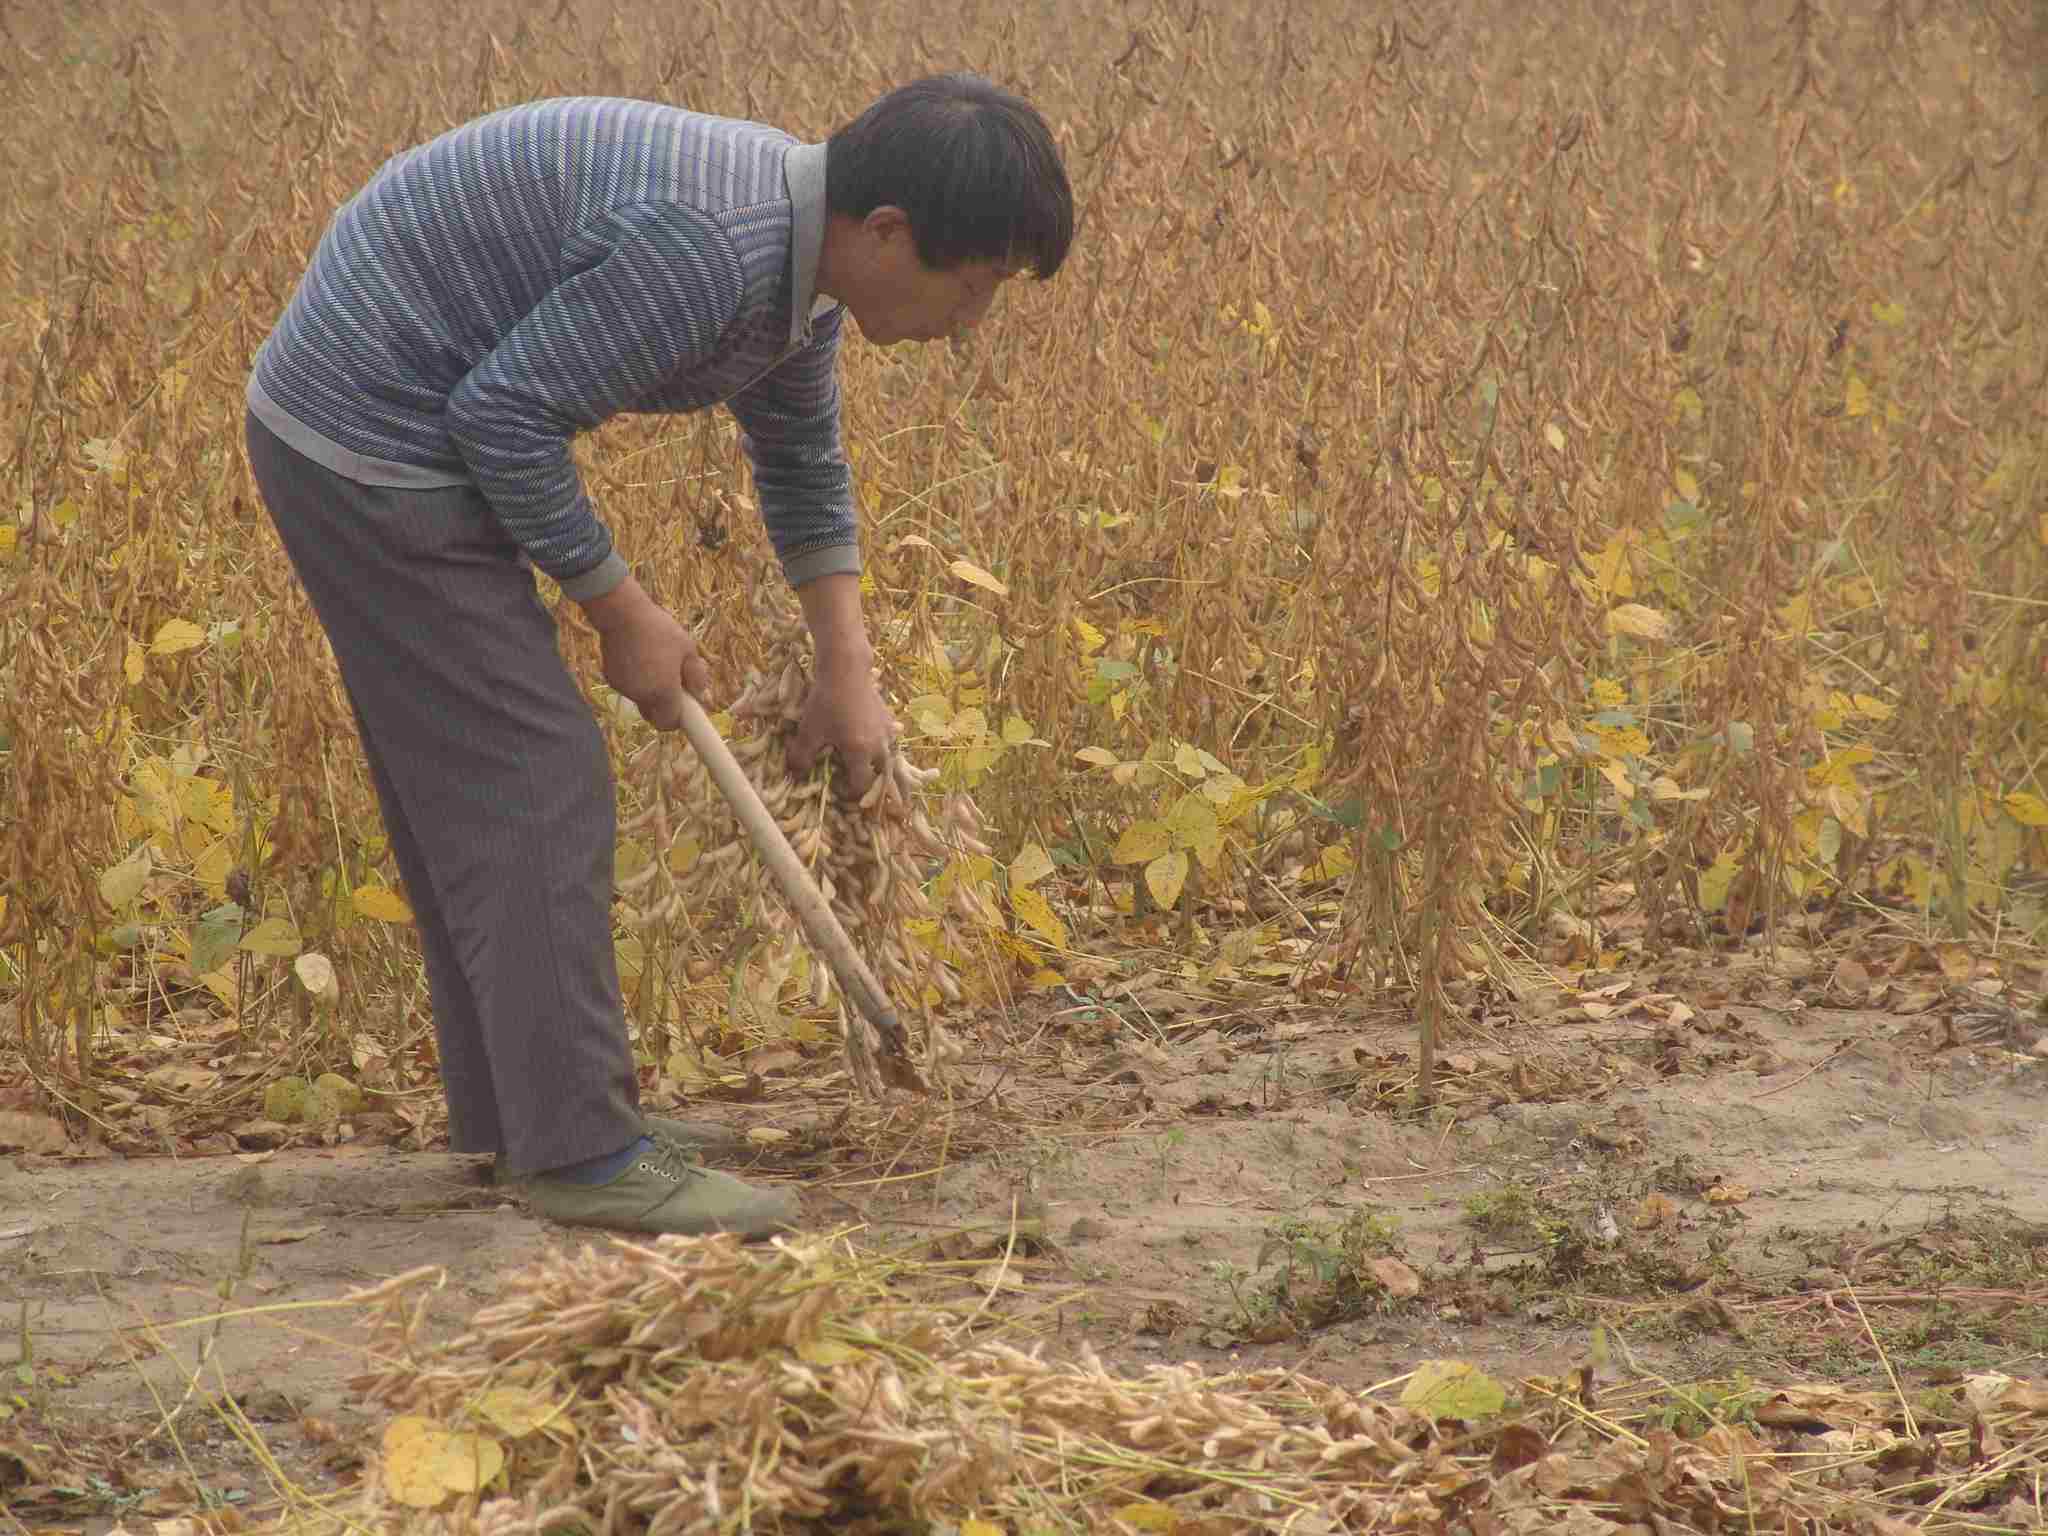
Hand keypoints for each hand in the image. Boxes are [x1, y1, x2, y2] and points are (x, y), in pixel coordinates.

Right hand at [580, 576, 711, 730]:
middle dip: (664, 706)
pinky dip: (636, 680)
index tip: (685, 709)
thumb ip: (697, 676)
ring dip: (650, 690)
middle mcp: (641, 696)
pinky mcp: (611, 678)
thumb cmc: (659, 630)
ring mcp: (624, 689)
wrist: (622, 614)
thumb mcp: (687, 649)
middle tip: (673, 685)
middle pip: (654, 715)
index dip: (678, 720)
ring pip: (641, 700)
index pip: (669, 724)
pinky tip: (639, 657)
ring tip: (656, 662)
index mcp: (663, 692)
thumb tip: (701, 694)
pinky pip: (629, 687)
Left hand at [788, 656, 897, 798]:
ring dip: (874, 763)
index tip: (836, 786)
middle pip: (879, 774)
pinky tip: (866, 737)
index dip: (848, 792)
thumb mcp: (809, 731)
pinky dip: (879, 745)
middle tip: (849, 775)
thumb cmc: (826, 701)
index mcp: (860, 752)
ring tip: (859, 758)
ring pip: (887, 757)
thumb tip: (797, 775)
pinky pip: (888, 740)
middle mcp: (879, 745)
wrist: (845, 669)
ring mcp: (887, 731)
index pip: (861, 786)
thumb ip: (801, 757)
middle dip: (866, 779)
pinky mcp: (888, 718)